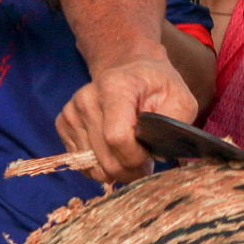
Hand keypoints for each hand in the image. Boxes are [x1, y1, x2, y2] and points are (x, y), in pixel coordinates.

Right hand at [55, 56, 197, 182]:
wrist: (130, 72)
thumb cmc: (158, 87)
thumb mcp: (181, 99)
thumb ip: (174, 124)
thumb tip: (159, 151)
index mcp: (115, 87)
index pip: (117, 137)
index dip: (136, 158)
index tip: (151, 158)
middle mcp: (87, 98)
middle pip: (104, 158)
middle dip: (129, 170)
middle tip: (145, 164)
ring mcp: (71, 112)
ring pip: (92, 166)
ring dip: (116, 171)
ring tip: (131, 157)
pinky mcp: (63, 124)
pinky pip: (81, 163)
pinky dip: (100, 166)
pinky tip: (115, 153)